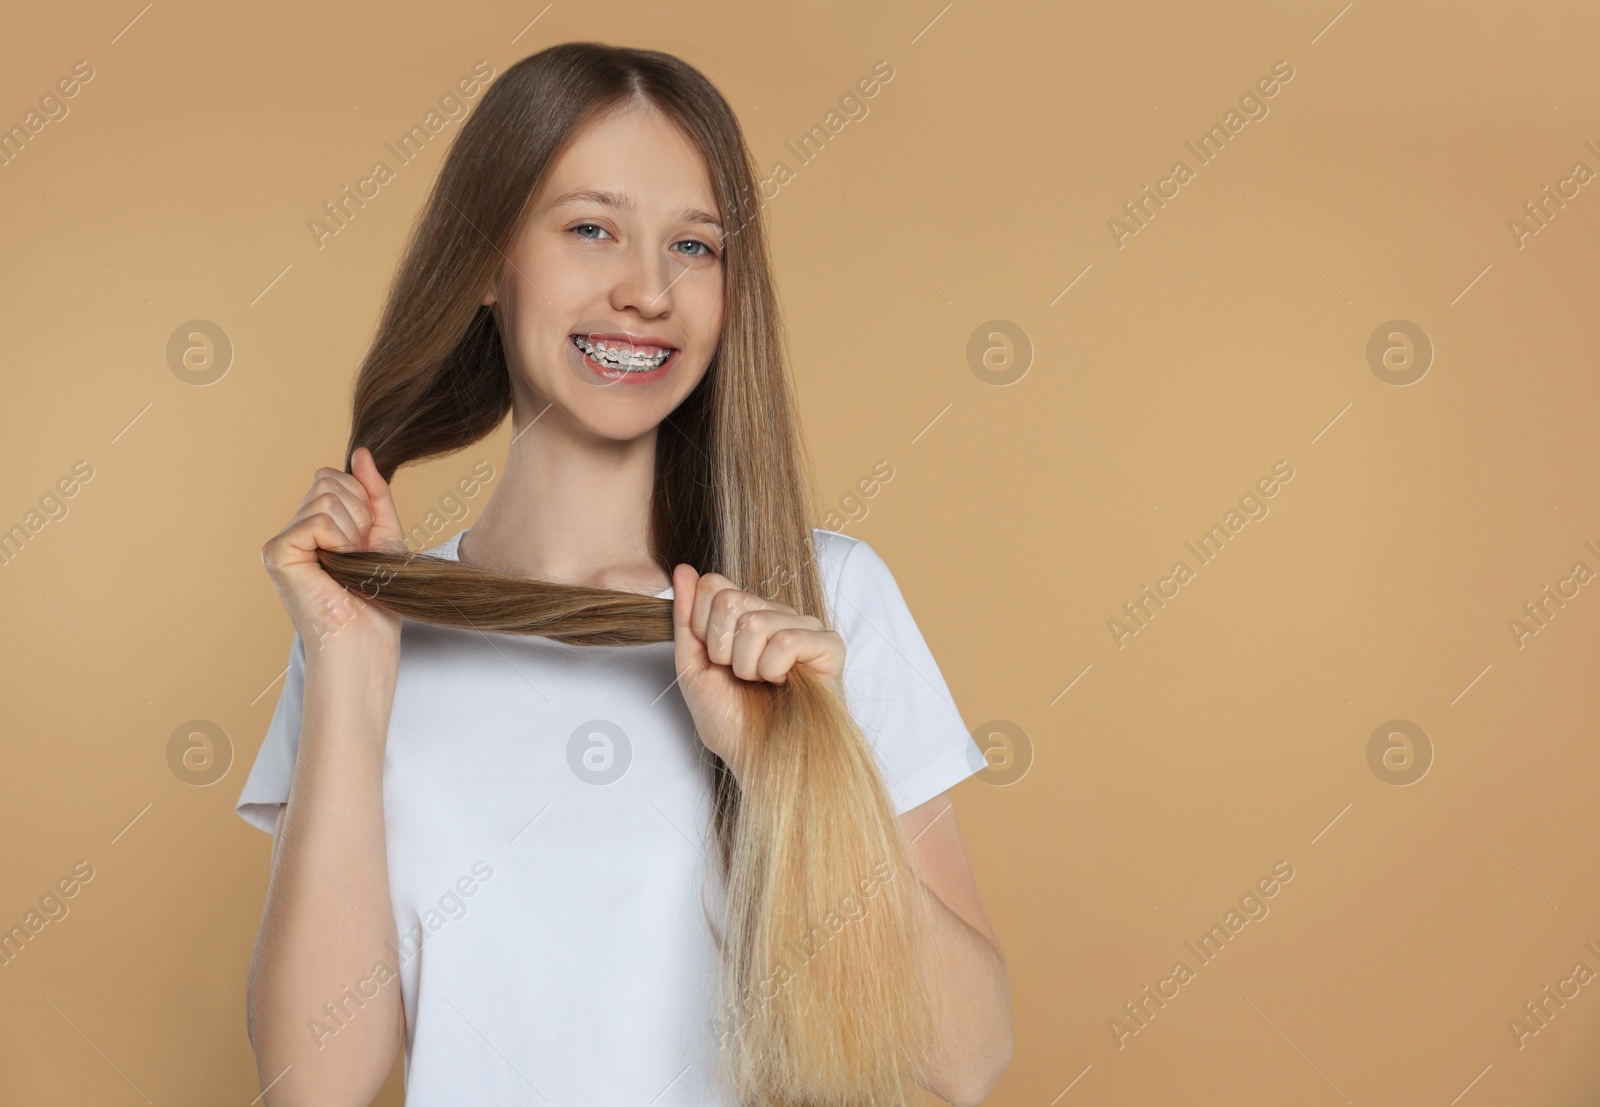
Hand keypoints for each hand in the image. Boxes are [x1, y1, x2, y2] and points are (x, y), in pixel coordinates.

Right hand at [260, 446, 409, 660]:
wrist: (368, 640)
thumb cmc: (378, 598)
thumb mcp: (384, 535)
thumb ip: (373, 493)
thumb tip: (361, 452)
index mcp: (316, 526)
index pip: (334, 478)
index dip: (362, 503)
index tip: (367, 542)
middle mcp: (293, 530)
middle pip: (329, 482)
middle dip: (360, 515)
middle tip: (359, 556)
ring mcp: (282, 541)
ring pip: (325, 498)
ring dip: (353, 532)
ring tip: (349, 565)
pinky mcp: (276, 553)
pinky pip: (317, 519)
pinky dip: (339, 540)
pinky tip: (336, 566)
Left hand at [670, 563, 845, 784]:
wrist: (758, 760)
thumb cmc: (730, 720)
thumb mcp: (693, 667)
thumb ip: (686, 618)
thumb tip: (683, 570)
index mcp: (746, 614)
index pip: (715, 584)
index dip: (703, 627)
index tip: (715, 659)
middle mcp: (777, 614)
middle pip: (731, 599)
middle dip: (722, 649)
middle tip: (739, 675)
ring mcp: (805, 627)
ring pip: (756, 621)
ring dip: (747, 666)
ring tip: (760, 683)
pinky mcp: (829, 646)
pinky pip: (787, 639)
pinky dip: (774, 669)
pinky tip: (782, 682)